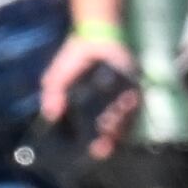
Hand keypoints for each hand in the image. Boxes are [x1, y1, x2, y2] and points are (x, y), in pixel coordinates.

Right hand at [38, 29, 138, 145]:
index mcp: (90, 111)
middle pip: (114, 131)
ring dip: (121, 122)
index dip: (98, 145)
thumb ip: (52, 95)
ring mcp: (121, 98)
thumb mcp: (56, 78)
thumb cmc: (74, 58)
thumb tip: (50, 115)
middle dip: (111, 138)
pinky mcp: (133, 85)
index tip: (96, 151)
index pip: (97, 135)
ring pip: (126, 119)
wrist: (92, 36)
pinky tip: (126, 101)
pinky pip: (137, 101)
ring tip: (112, 117)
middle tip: (105, 141)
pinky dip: (132, 104)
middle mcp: (108, 108)